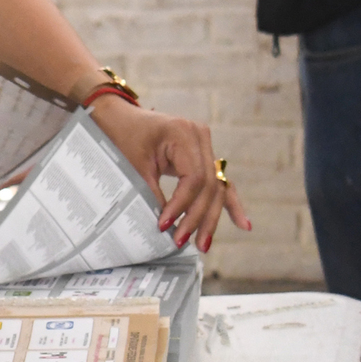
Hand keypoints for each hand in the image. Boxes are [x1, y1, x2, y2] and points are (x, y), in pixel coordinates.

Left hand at [88, 97, 250, 252]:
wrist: (117, 117)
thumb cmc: (121, 137)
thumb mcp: (133, 165)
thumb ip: (151, 193)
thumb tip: (166, 227)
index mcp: (184, 134)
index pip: (194, 179)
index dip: (181, 206)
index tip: (164, 226)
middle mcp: (200, 137)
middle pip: (209, 185)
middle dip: (197, 217)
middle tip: (181, 242)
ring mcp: (204, 145)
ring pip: (215, 188)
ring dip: (210, 218)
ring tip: (204, 245)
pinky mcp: (202, 155)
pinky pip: (219, 182)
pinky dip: (229, 204)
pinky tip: (244, 225)